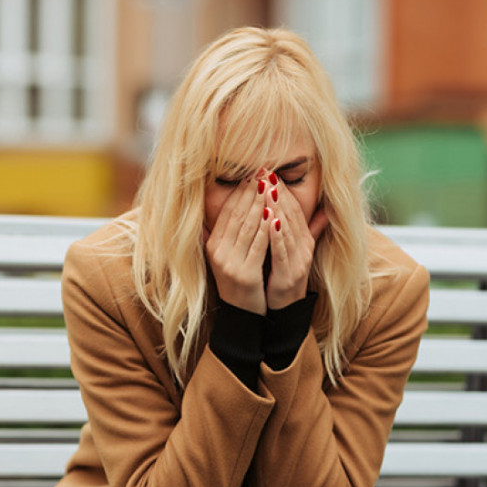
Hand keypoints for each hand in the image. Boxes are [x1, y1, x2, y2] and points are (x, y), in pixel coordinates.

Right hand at [204, 174, 269, 314]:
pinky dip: (266, 227)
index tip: (251, 175)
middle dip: (251, 192)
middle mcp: (218, 253)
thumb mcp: (226, 256)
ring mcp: (230, 264)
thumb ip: (221, 235)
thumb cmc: (239, 281)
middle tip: (262, 172)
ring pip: (248, 227)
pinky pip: (258, 244)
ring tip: (269, 185)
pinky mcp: (245, 273)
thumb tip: (212, 214)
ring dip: (260, 204)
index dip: (239, 193)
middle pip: (237, 216)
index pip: (227, 213)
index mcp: (212, 246)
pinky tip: (274, 212)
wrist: (243, 313)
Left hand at [265, 176, 328, 309]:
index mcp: (303, 240)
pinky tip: (269, 222)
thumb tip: (323, 209)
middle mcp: (303, 248)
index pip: (294, 209)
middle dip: (278, 192)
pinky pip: (281, 252)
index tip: (270, 172)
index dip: (283, 190)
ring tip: (268, 189)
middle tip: (266, 172)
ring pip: (287, 230)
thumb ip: (306, 230)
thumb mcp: (293, 251)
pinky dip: (277, 236)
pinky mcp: (289, 275)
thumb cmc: (284, 278)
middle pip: (291, 214)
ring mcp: (298, 261)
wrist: (285, 310)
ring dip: (278, 208)